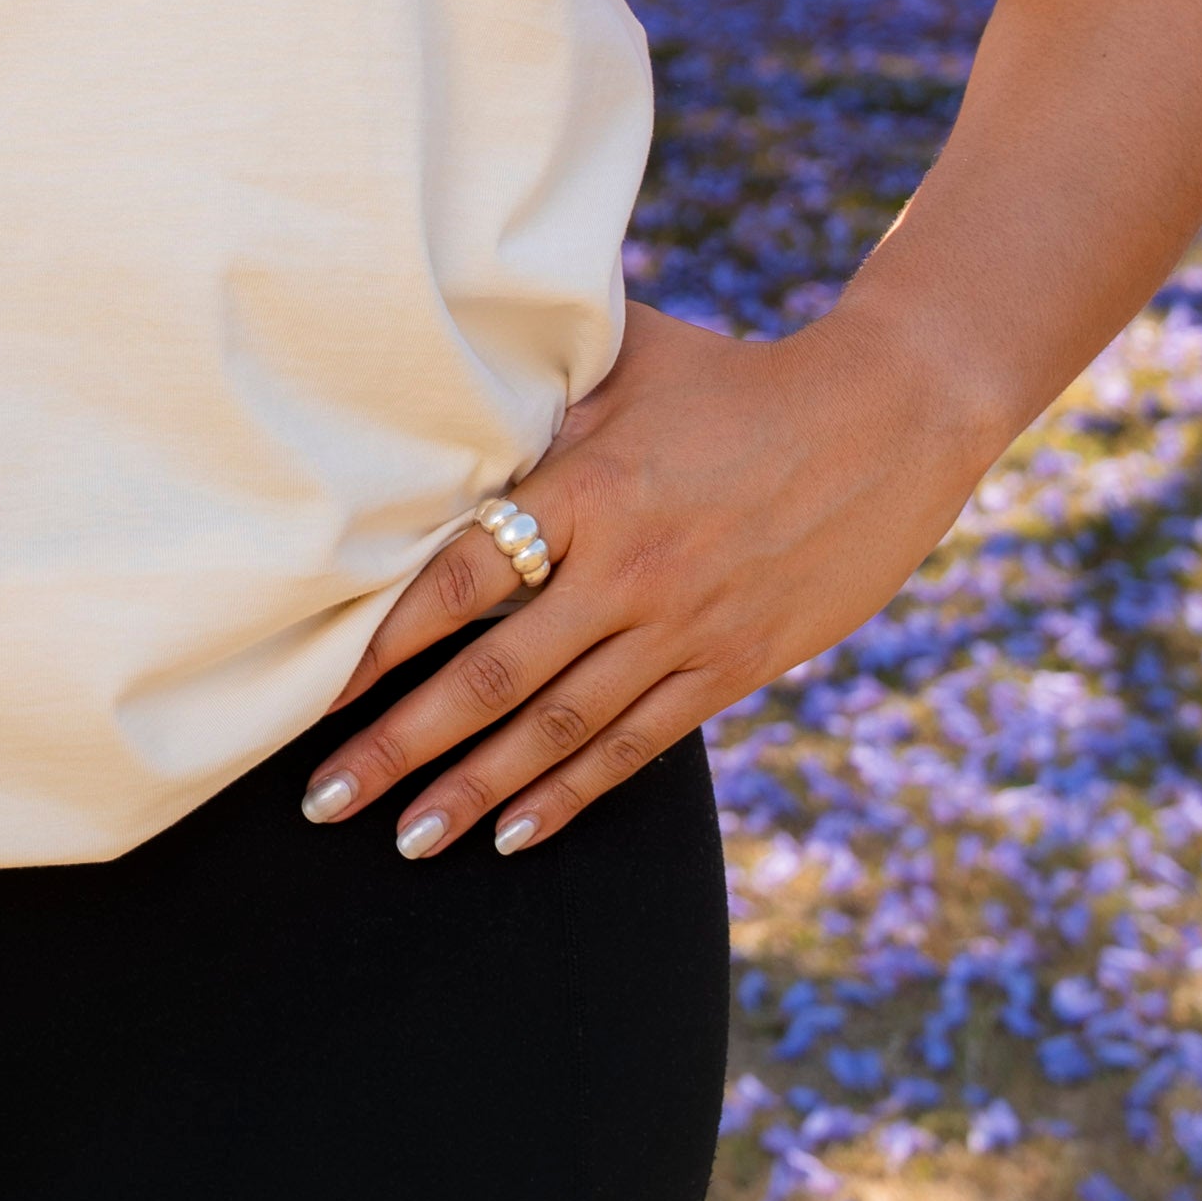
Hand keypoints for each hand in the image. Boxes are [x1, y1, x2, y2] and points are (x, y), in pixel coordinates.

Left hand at [299, 300, 987, 859]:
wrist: (888, 416)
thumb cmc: (739, 375)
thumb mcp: (632, 360)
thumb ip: (541, 386)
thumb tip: (441, 378)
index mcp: (589, 486)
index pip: (461, 576)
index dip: (382, 638)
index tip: (313, 688)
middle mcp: (627, 569)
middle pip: (490, 675)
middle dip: (400, 744)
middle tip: (323, 799)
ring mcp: (683, 627)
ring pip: (558, 730)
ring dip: (474, 790)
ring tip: (405, 840)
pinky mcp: (732, 665)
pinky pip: (637, 745)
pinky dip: (571, 795)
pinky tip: (512, 833)